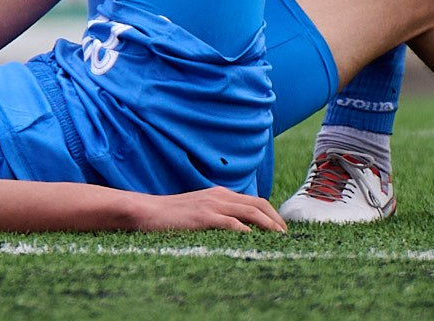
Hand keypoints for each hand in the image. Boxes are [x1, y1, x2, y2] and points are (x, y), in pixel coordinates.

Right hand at [129, 186, 287, 233]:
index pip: (255, 201)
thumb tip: (237, 228)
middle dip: (276, 219)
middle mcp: (220, 196)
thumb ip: (217, 214)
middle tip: (286, 235)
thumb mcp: (199, 209)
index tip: (281, 229)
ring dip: (268, 225)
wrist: (147, 210)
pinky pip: (231, 223)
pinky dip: (245, 230)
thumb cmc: (172, 214)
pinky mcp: (203, 217)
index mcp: (220, 193)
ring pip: (250, 211)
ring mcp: (212, 205)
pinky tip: (254, 240)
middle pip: (258, 204)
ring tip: (279, 238)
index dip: (272, 214)